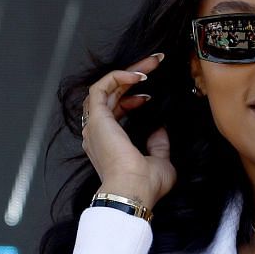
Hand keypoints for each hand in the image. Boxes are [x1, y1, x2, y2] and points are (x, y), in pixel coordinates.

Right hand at [81, 52, 174, 209]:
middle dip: (133, 75)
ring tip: (150, 65)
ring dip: (127, 72)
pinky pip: (101, 87)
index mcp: (108, 141)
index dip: (132, 97)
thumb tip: (160, 129)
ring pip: (105, 87)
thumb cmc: (145, 183)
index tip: (152, 94)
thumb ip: (158, 145)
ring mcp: (94, 124)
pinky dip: (118, 77)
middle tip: (154, 63)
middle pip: (111, 93)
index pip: (115, 109)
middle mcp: (97, 131)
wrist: (134, 190)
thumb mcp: (159, 161)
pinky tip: (139, 75)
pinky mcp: (97, 118)